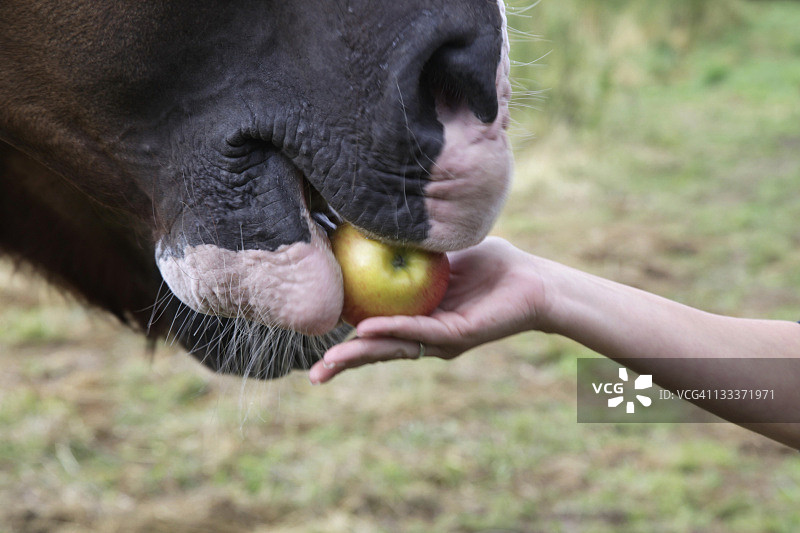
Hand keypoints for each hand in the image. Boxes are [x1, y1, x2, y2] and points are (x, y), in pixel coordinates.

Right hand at [309, 237, 545, 383]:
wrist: (534, 278)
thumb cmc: (492, 265)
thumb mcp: (443, 256)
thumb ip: (413, 253)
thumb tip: (377, 233)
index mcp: (420, 319)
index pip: (378, 334)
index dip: (350, 340)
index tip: (319, 342)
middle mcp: (427, 335)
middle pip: (381, 351)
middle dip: (347, 364)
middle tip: (317, 376)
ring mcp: (442, 338)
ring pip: (395, 348)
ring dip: (361, 355)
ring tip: (330, 364)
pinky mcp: (459, 335)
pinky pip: (420, 331)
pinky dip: (393, 329)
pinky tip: (368, 330)